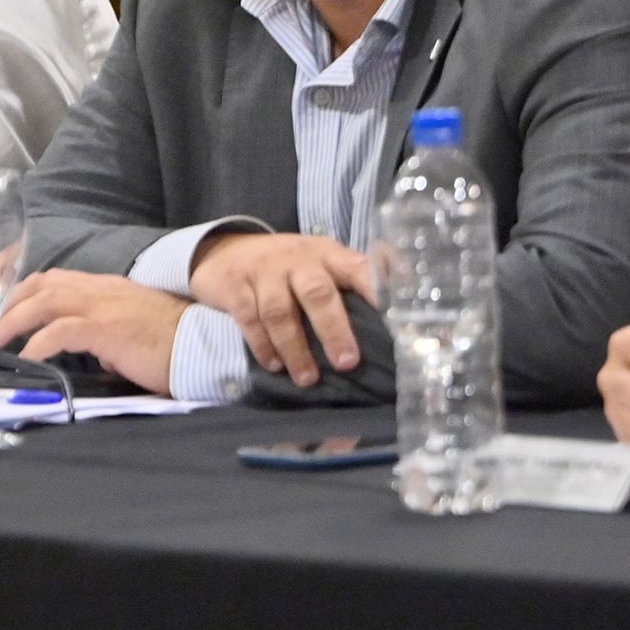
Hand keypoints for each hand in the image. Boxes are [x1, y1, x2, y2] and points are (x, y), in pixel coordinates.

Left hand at [0, 270, 187, 396]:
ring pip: (44, 302)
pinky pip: (59, 332)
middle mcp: (101, 289)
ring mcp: (102, 306)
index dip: (29, 289)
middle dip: (13, 302)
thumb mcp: (135, 330)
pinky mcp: (105, 329)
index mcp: (108, 287)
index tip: (10, 306)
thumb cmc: (174, 342)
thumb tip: (99, 356)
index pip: (59, 278)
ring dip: (14, 321)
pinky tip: (26, 358)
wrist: (201, 344)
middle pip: (44, 285)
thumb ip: (111, 336)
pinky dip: (37, 344)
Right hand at [188, 231, 377, 385]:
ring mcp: (263, 272)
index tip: (391, 314)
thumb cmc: (287, 265)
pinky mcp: (234, 286)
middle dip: (333, 330)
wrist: (224, 251)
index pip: (356, 267)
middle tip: (347, 363)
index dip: (374, 288)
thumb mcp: (322, 261)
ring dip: (295, 348)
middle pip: (317, 293)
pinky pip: (249, 318)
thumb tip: (405, 285)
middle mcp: (296, 259)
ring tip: (309, 378)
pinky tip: (274, 365)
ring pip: (279, 311)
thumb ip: (356, 274)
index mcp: (326, 254)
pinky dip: (262, 345)